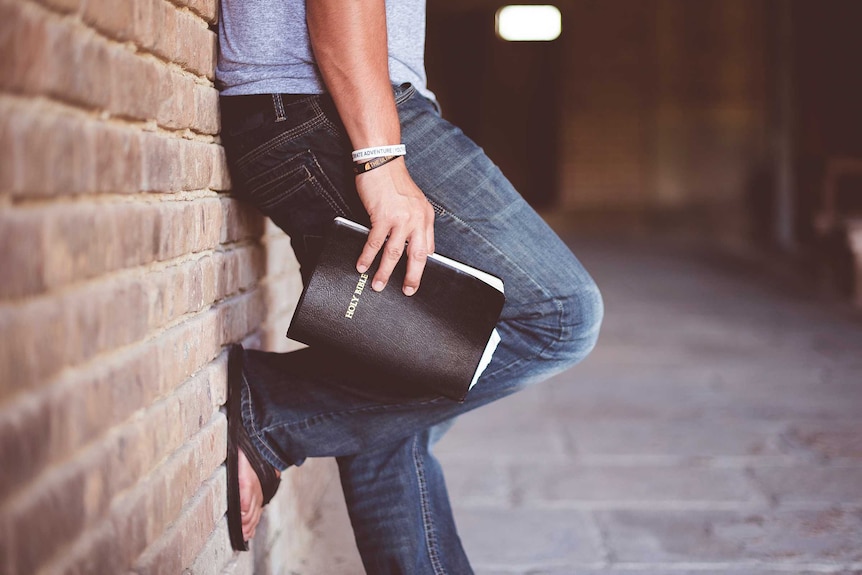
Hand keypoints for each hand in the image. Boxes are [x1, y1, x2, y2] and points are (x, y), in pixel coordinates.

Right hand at [355, 157, 434, 295]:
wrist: (382, 161)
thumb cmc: (394, 182)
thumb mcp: (414, 202)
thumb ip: (416, 223)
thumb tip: (412, 246)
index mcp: (426, 218)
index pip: (427, 249)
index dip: (421, 267)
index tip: (416, 280)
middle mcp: (416, 220)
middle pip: (416, 256)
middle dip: (411, 277)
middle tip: (407, 291)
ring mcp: (400, 219)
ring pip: (393, 253)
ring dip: (384, 272)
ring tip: (378, 285)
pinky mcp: (382, 216)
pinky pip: (375, 242)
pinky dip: (367, 256)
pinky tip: (362, 265)